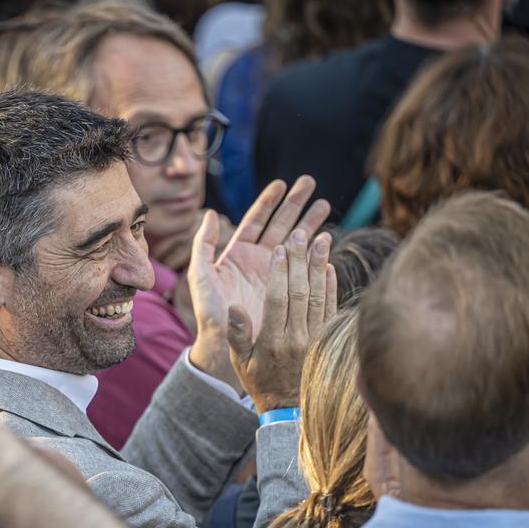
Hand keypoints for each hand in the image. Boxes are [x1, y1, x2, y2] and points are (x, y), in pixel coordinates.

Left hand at [187, 177, 329, 386]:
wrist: (225, 345)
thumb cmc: (209, 312)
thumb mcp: (201, 276)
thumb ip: (204, 245)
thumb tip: (209, 213)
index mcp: (238, 253)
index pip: (256, 220)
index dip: (269, 202)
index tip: (282, 183)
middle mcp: (258, 260)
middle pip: (279, 224)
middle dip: (295, 204)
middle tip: (310, 183)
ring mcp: (274, 274)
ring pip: (295, 242)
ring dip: (309, 223)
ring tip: (324, 205)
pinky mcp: (287, 289)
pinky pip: (304, 267)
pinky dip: (315, 253)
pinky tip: (327, 239)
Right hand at [228, 229, 335, 412]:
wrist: (290, 408)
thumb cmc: (260, 381)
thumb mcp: (241, 362)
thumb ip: (237, 334)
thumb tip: (234, 306)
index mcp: (273, 340)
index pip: (277, 299)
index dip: (279, 272)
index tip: (279, 249)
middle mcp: (297, 337)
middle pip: (300, 291)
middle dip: (300, 260)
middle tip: (300, 234)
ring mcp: (316, 338)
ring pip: (318, 295)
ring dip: (320, 265)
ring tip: (321, 239)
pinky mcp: (327, 338)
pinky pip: (330, 307)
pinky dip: (331, 285)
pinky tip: (329, 266)